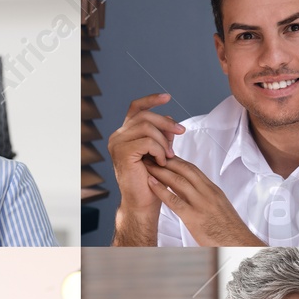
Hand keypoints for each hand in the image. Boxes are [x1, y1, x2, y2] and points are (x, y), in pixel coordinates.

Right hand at [108, 93, 184, 221]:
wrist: (143, 202)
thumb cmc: (151, 179)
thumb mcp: (159, 151)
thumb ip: (161, 134)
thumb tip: (170, 120)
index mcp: (125, 134)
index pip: (136, 108)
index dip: (151, 100)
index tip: (168, 97)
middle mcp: (117, 136)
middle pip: (145, 115)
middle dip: (166, 123)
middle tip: (181, 133)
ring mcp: (117, 144)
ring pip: (147, 127)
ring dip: (163, 141)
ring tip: (169, 156)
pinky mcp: (122, 152)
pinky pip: (147, 141)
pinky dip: (159, 150)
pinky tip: (162, 162)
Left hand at [143, 155, 264, 245]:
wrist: (240, 244)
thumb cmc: (228, 231)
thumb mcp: (218, 209)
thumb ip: (205, 199)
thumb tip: (192, 195)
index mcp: (214, 190)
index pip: (193, 170)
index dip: (177, 161)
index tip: (164, 156)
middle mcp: (208, 193)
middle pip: (185, 170)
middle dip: (167, 160)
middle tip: (152, 154)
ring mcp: (202, 204)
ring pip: (179, 181)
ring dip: (161, 171)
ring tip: (147, 164)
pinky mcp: (195, 217)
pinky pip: (175, 200)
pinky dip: (161, 190)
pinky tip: (150, 183)